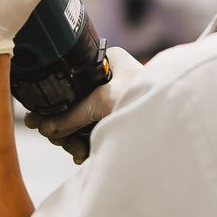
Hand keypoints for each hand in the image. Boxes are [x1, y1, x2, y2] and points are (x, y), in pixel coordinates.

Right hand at [25, 44, 144, 149]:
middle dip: (63, 127)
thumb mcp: (104, 102)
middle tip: (61, 142)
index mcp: (106, 60)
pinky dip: (84, 146)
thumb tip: (43, 128)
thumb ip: (71, 115)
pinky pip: (90, 132)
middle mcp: (108, 78)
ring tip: (78, 153)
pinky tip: (84, 156)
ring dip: (72, 140)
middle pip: (69, 104)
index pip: (66, 78)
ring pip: (78, 121)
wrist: (180, 122)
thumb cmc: (151, 100)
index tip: (37, 120)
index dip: (51, 101)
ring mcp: (112, 100)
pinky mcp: (116, 121)